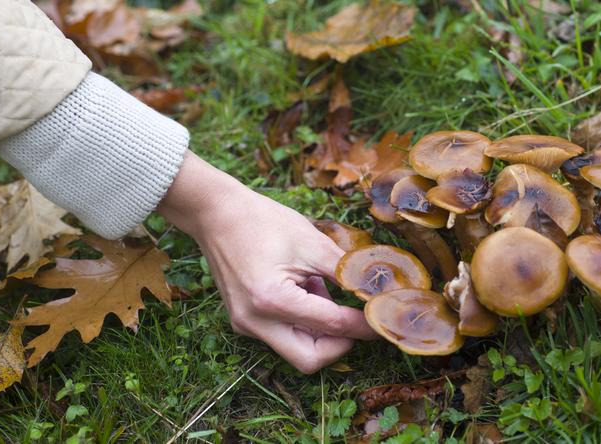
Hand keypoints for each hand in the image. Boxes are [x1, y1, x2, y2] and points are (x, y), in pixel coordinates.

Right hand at [158, 152, 376, 372]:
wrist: (216, 213)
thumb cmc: (263, 221)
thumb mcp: (312, 243)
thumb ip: (346, 272)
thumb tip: (377, 293)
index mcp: (272, 300)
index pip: (331, 326)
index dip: (363, 324)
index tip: (385, 318)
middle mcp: (255, 321)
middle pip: (310, 359)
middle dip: (340, 344)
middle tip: (358, 319)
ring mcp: (245, 325)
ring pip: (296, 350)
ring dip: (320, 331)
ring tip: (321, 289)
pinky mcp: (243, 322)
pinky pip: (281, 336)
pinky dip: (302, 322)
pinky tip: (303, 289)